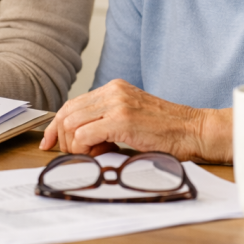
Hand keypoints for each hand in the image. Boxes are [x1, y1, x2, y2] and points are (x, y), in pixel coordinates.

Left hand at [39, 79, 233, 162]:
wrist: (194, 130)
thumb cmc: (166, 131)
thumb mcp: (131, 117)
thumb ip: (106, 120)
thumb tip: (79, 138)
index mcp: (113, 88)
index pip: (72, 103)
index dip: (56, 124)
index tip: (49, 141)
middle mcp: (112, 91)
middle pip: (67, 112)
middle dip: (60, 137)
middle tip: (65, 153)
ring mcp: (117, 103)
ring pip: (72, 123)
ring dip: (74, 145)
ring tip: (92, 155)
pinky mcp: (122, 120)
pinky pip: (85, 134)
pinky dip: (84, 148)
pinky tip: (98, 154)